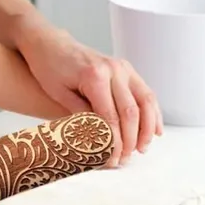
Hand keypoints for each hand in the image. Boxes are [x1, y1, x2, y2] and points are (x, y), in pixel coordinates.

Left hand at [20, 27, 162, 166]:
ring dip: (147, 128)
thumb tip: (100, 142)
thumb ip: (81, 116)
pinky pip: (145, 92)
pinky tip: (155, 130)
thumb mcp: (58, 94)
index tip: (112, 161)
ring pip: (145, 101)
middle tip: (124, 160)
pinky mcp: (126, 68)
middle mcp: (113, 69)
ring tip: (141, 149)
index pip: (111, 118)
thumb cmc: (49, 67)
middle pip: (131, 112)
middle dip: (130, 140)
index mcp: (94, 76)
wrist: (50, 43)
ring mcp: (122, 66)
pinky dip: (153, 112)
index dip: (114, 143)